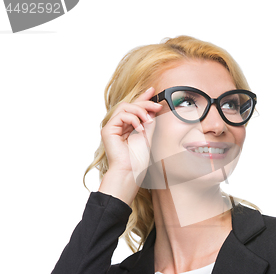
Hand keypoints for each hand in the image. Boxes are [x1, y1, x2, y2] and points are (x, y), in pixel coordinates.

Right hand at [98, 87, 161, 203]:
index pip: (134, 108)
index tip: (153, 90)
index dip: (143, 98)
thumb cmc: (138, 158)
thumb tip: (152, 109)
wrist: (131, 171)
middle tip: (157, 106)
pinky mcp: (108, 130)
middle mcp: (118, 125)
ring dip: (140, 111)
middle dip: (145, 103)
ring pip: (125, 107)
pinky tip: (140, 128)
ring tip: (149, 121)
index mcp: (127, 126)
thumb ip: (149, 121)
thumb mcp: (147, 135)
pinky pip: (121, 116)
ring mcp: (112, 127)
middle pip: (130, 105)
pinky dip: (133, 119)